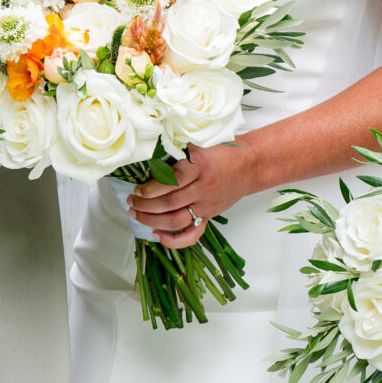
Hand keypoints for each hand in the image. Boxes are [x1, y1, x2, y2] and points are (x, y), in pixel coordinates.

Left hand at [127, 143, 255, 249]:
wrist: (250, 165)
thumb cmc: (223, 151)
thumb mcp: (201, 142)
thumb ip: (178, 147)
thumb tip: (149, 151)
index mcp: (200, 166)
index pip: (172, 182)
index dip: (151, 188)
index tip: (138, 189)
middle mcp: (203, 188)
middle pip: (170, 203)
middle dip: (145, 205)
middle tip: (130, 202)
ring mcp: (207, 205)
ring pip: (177, 220)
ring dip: (152, 220)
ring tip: (136, 215)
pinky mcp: (209, 216)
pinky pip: (193, 234)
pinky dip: (174, 240)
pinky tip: (157, 235)